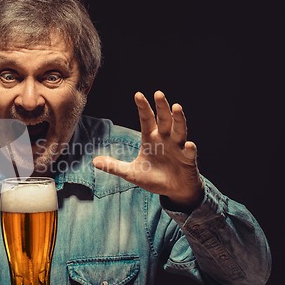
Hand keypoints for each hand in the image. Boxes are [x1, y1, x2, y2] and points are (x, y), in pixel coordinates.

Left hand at [93, 90, 203, 209]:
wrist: (174, 190)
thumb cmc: (154, 177)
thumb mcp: (131, 173)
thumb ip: (114, 166)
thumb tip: (94, 161)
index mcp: (151, 138)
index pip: (146, 119)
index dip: (143, 107)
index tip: (138, 94)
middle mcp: (165, 139)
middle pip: (164, 119)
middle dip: (161, 106)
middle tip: (158, 93)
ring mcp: (178, 148)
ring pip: (179, 130)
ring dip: (178, 119)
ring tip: (177, 107)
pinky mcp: (188, 160)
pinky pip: (190, 153)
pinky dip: (190, 148)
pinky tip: (189, 144)